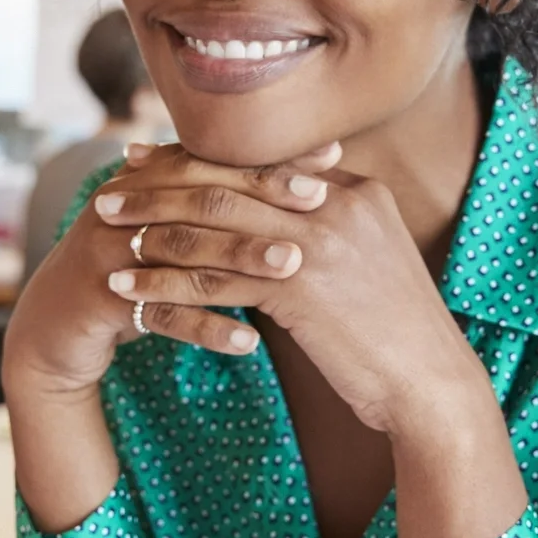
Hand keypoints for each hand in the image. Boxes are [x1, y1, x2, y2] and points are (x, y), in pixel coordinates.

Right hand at [1, 142, 337, 400]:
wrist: (55, 323)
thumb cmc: (136, 268)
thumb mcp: (174, 225)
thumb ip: (220, 198)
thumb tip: (306, 177)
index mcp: (149, 176)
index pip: (218, 158)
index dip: (273, 158)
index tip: (331, 159)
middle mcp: (126, 202)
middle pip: (202, 195)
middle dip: (263, 198)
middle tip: (320, 204)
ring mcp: (107, 248)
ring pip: (183, 249)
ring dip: (239, 258)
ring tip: (293, 267)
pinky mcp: (98, 299)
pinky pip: (160, 313)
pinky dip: (205, 327)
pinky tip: (250, 344)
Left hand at [102, 152, 485, 434]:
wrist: (431, 381)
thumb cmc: (397, 326)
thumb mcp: (371, 255)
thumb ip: (329, 222)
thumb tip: (279, 208)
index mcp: (354, 188)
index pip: (261, 160)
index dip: (202, 157)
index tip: (152, 156)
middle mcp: (335, 203)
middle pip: (230, 180)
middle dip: (163, 181)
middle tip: (113, 183)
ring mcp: (318, 241)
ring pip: (214, 224)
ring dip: (152, 227)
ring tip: (107, 231)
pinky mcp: (299, 287)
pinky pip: (214, 277)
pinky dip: (164, 280)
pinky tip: (128, 286)